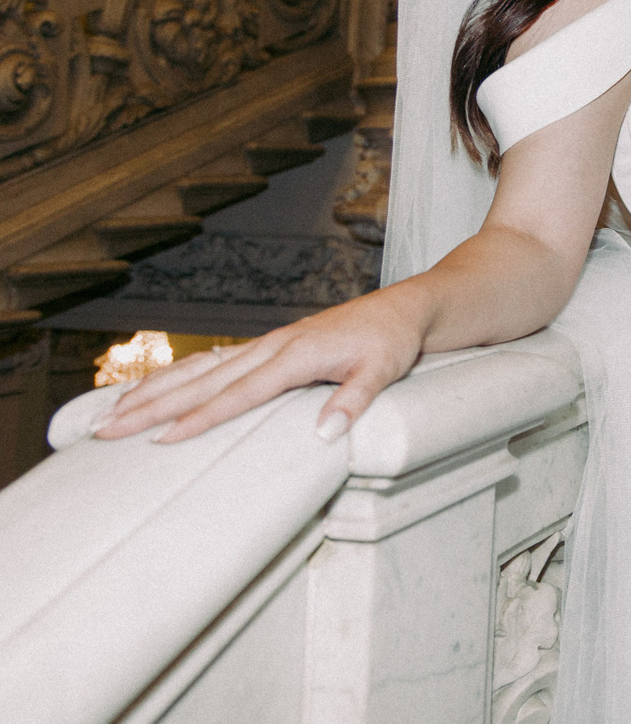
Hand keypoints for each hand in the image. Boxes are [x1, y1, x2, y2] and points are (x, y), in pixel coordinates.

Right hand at [91, 285, 430, 444]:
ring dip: (155, 391)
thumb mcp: (384, 370)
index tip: (163, 439)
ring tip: (112, 413)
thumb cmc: (392, 341)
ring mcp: (267, 346)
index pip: (240, 393)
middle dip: (154, 406)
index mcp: (296, 355)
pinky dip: (179, 376)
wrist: (402, 310)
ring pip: (199, 370)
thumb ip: (355, 400)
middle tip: (108, 431)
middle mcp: (272, 347)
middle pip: (204, 381)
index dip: (202, 417)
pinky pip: (213, 364)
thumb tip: (324, 433)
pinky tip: (154, 389)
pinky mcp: (268, 348)